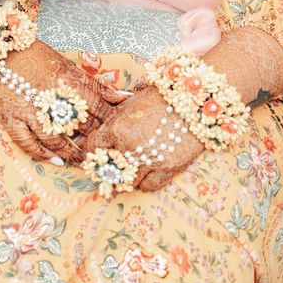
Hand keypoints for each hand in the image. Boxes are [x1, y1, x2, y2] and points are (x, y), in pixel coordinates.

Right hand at [0, 40, 125, 164]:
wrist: (0, 52)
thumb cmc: (37, 57)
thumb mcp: (68, 66)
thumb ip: (95, 85)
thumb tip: (125, 97)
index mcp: (67, 81)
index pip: (97, 107)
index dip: (109, 121)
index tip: (117, 130)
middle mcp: (49, 97)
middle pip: (80, 125)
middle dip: (94, 140)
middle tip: (105, 151)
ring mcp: (28, 110)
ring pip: (55, 139)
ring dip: (73, 153)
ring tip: (85, 162)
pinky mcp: (10, 119)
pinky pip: (27, 143)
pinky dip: (43, 154)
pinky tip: (56, 161)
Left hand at [83, 86, 204, 191]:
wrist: (193, 99)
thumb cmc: (159, 96)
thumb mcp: (129, 104)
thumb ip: (114, 122)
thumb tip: (100, 135)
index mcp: (118, 129)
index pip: (93, 147)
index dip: (90, 150)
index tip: (92, 152)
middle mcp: (131, 148)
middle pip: (108, 169)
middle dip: (105, 168)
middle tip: (107, 166)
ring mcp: (150, 160)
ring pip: (127, 181)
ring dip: (124, 178)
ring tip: (125, 172)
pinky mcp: (168, 168)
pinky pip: (148, 186)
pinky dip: (143, 182)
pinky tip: (142, 174)